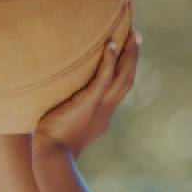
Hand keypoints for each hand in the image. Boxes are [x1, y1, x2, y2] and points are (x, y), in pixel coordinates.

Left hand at [34, 29, 140, 158]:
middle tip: (138, 37)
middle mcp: (107, 110)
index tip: (128, 53)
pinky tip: (111, 44)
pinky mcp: (89, 103)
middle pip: (127, 80)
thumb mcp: (66, 126)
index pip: (119, 89)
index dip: (126, 70)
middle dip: (134, 58)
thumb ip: (67, 113)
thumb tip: (57, 104)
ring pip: (122, 77)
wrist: (53, 157)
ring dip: (129, 55)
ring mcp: (100, 106)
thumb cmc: (53, 145)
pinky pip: (103, 78)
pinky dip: (109, 61)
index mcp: (103, 115)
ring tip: (133, 34)